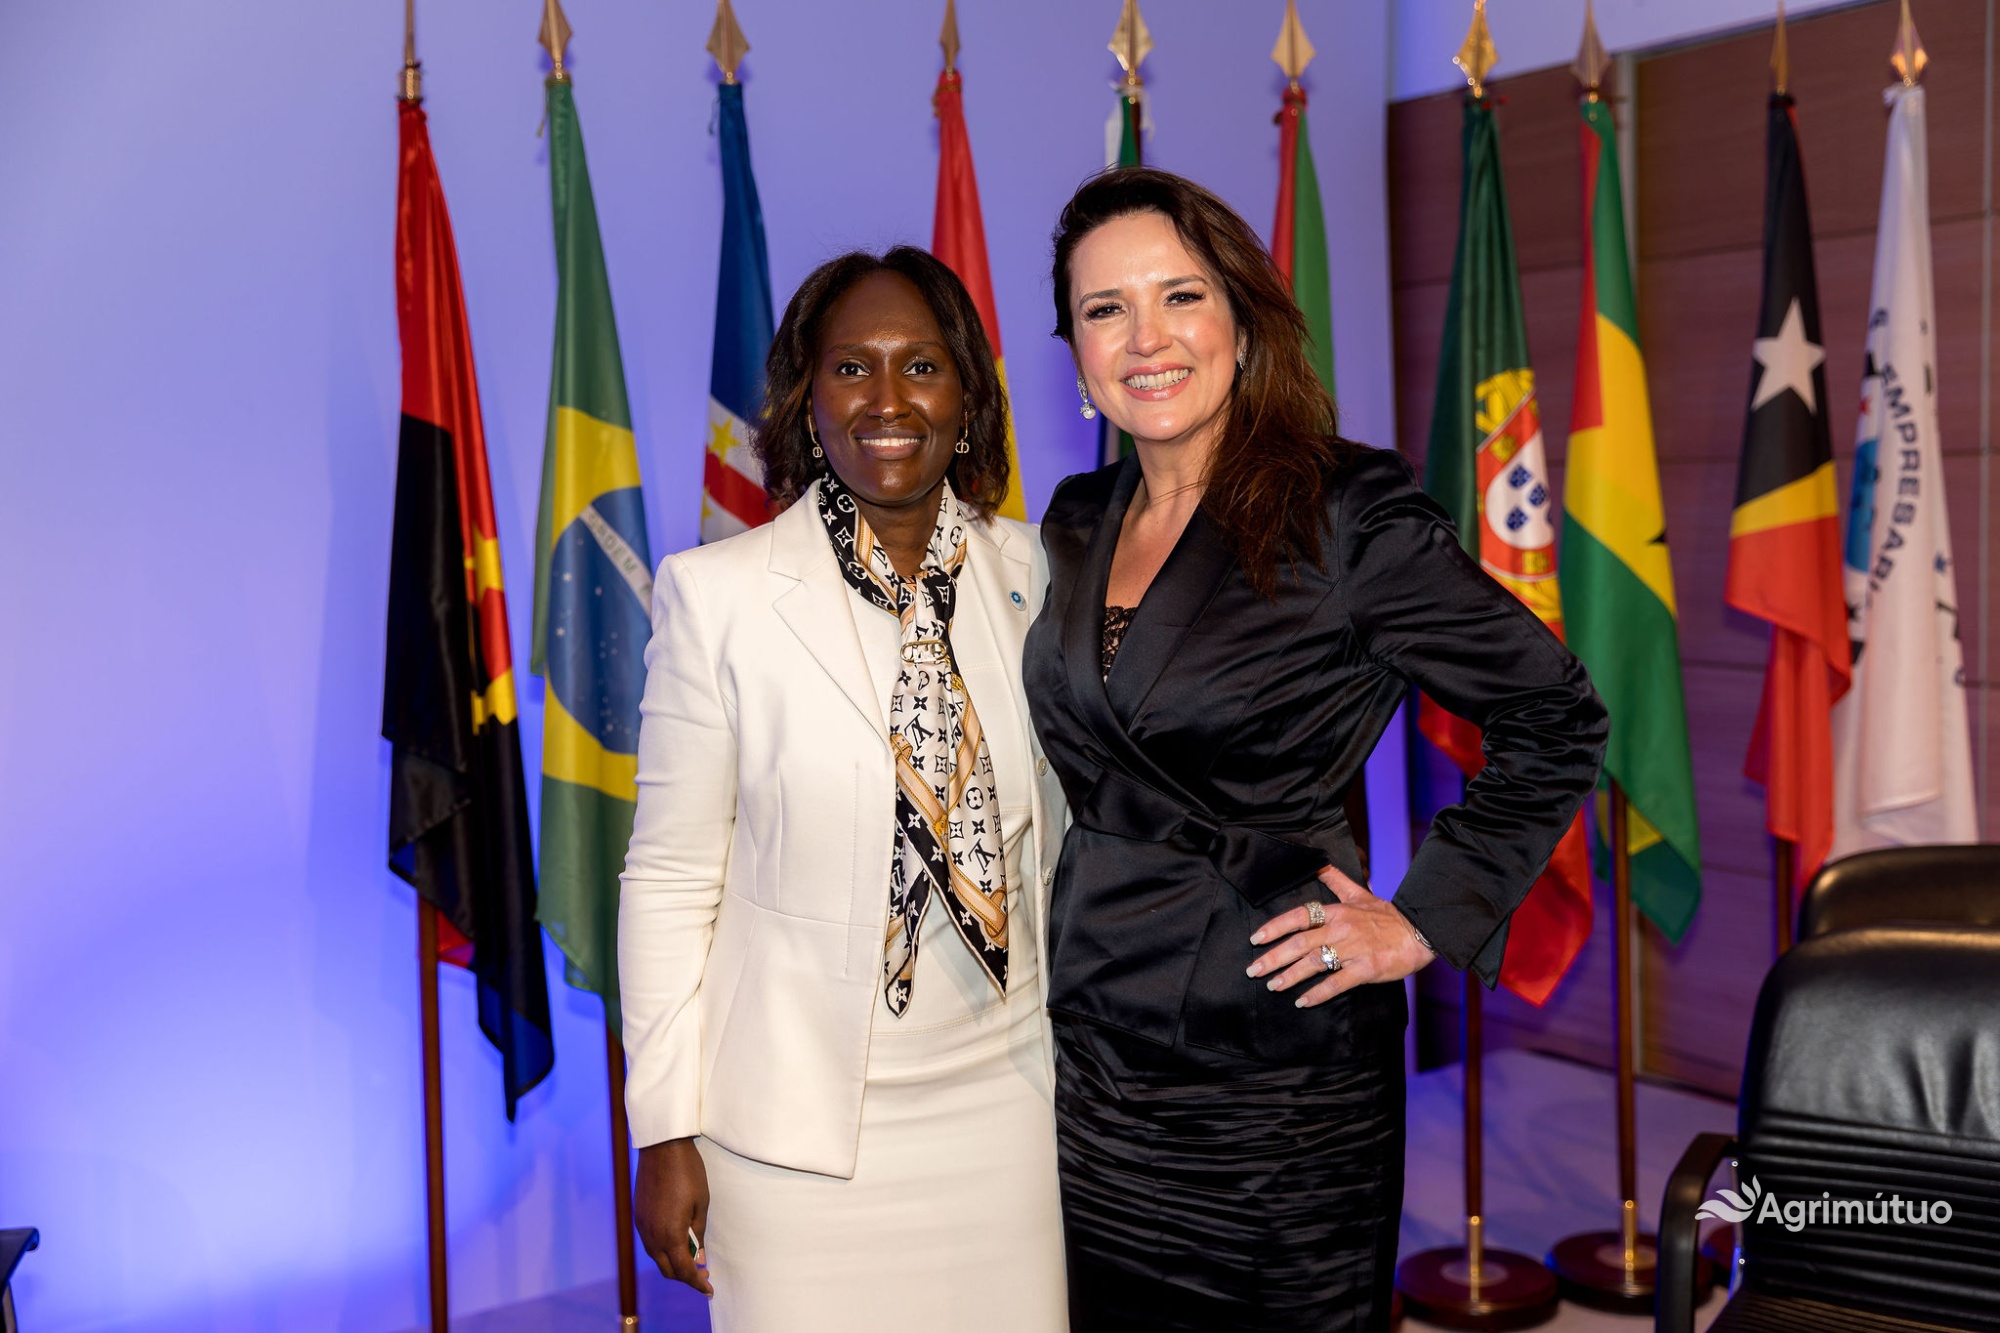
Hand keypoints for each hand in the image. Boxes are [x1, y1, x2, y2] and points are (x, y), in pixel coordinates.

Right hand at [636, 1138, 712, 1295]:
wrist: (662, 1147)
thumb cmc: (688, 1173)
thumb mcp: (702, 1204)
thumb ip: (698, 1234)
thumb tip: (699, 1257)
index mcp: (670, 1234)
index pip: (683, 1270)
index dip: (697, 1283)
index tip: (709, 1289)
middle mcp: (652, 1235)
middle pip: (667, 1269)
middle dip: (685, 1276)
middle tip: (703, 1274)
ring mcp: (642, 1226)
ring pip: (657, 1257)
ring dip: (673, 1263)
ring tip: (692, 1258)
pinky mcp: (638, 1216)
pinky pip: (650, 1243)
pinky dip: (663, 1250)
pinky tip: (676, 1243)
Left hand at [1247, 864, 1435, 1007]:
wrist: (1420, 934)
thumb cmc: (1387, 916)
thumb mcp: (1360, 893)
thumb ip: (1335, 880)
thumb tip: (1317, 863)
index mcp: (1337, 911)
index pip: (1298, 916)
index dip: (1275, 927)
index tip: (1256, 939)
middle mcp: (1341, 929)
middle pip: (1300, 943)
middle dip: (1273, 957)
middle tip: (1253, 970)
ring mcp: (1353, 950)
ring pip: (1314, 963)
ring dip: (1290, 976)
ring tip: (1272, 985)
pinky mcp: (1366, 969)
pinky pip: (1337, 983)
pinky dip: (1318, 993)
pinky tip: (1303, 1001)